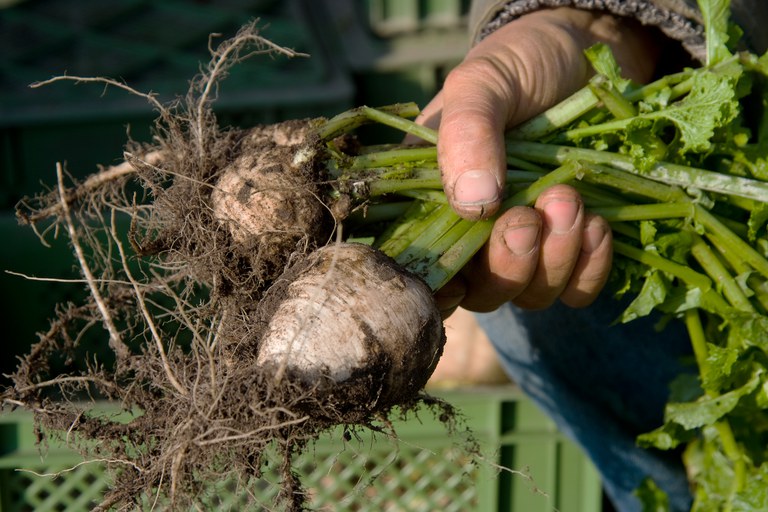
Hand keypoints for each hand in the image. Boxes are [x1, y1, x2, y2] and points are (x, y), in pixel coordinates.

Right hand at [421, 7, 660, 314]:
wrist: (588, 51)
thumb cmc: (522, 62)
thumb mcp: (483, 83)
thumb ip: (467, 134)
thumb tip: (472, 205)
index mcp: (432, 200)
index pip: (420, 269)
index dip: (434, 289)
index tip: (459, 280)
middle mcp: (474, 232)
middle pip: (480, 293)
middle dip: (508, 263)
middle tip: (530, 213)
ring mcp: (528, 244)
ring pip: (531, 295)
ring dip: (554, 259)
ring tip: (568, 198)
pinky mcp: (574, 247)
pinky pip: (578, 290)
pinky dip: (589, 267)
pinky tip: (598, 224)